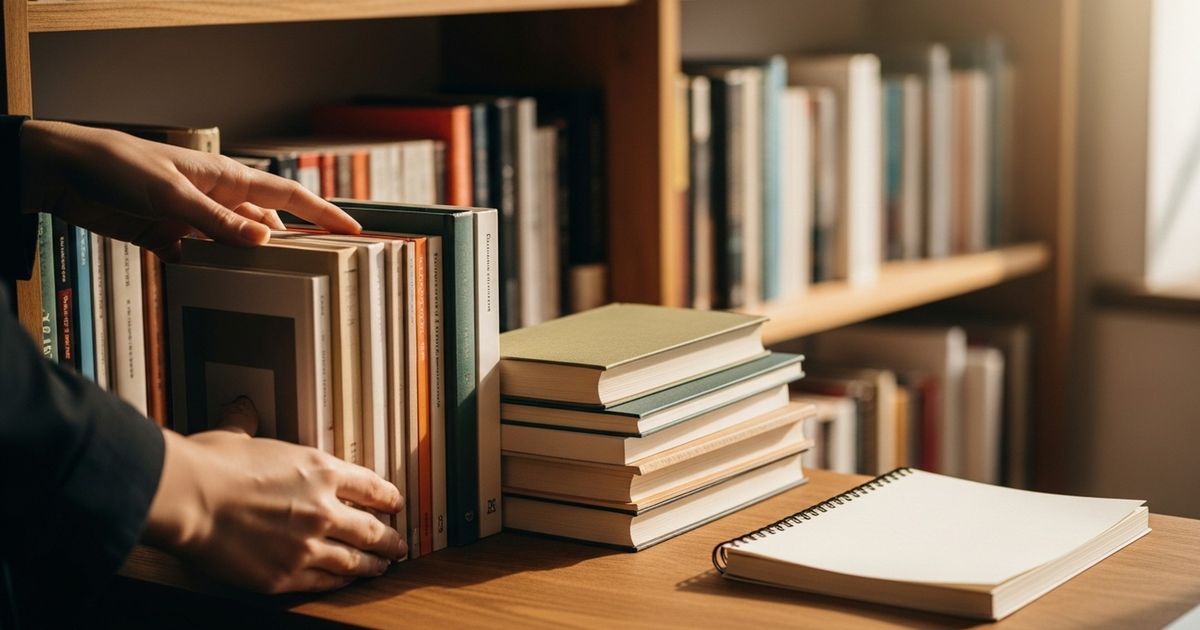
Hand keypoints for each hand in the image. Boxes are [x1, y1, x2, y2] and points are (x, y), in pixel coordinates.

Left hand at [18, 120, 360, 259]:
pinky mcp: (167, 237)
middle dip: (296, 245)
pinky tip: (218, 291)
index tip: (355, 230)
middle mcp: (215, 198)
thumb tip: (266, 238)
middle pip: (267, 225)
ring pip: (236, 245)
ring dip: (252, 264)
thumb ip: (218, 219)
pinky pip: (201, 260)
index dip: (324, 213)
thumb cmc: (117, 164)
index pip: (288, 196)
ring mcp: (193, 219)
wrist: (62, 172)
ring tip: (276, 290)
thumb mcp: (172, 193)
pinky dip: (211, 274)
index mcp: (226, 177)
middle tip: (325, 273)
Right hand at [143, 398, 405, 593]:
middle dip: (390, 538)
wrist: (189, 500)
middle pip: (372, 529)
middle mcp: (323, 509)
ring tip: (383, 567)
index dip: (388, 497)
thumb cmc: (211, 465)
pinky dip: (341, 581)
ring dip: (373, 564)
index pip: (370, 486)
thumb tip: (242, 411)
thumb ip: (248, 426)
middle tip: (400, 544)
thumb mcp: (239, 437)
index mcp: (319, 470)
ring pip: (355, 560)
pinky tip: (347, 581)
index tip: (395, 504)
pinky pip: (324, 581)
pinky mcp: (285, 575)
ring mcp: (307, 545)